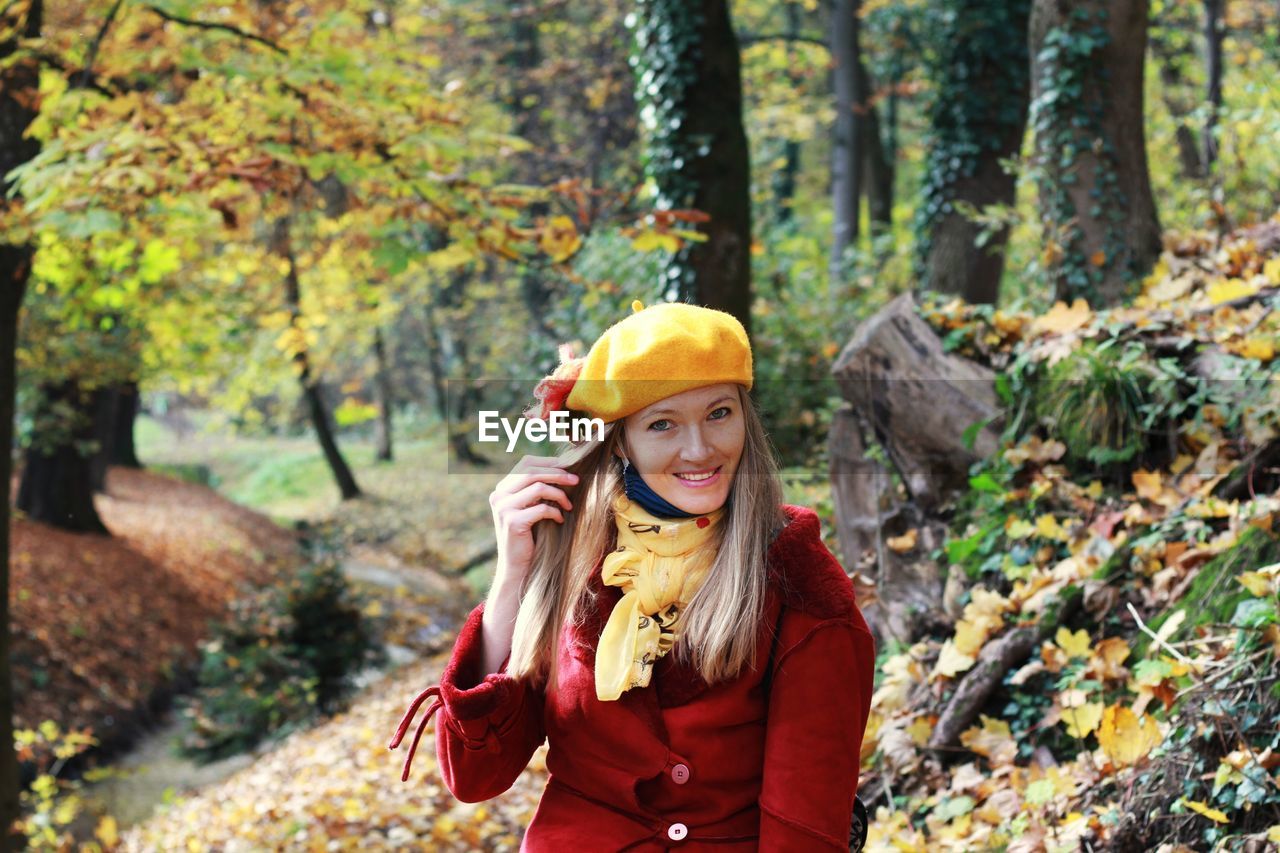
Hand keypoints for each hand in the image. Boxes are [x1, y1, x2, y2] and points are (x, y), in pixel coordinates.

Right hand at [489, 454, 578, 588]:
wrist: (518, 567)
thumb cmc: (529, 536)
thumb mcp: (531, 508)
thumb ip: (537, 489)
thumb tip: (564, 468)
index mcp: (502, 489)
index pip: (525, 463)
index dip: (549, 463)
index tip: (569, 467)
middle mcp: (499, 495)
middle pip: (532, 472)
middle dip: (558, 474)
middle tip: (576, 480)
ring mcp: (503, 508)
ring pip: (538, 488)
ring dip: (559, 494)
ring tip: (569, 505)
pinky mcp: (512, 522)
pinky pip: (541, 508)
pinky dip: (555, 512)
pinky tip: (560, 520)